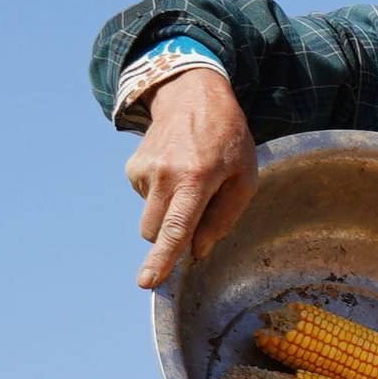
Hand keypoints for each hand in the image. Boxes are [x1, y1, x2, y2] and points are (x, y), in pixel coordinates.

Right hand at [127, 65, 257, 289]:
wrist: (192, 96)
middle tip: (196, 212)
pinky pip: (147, 201)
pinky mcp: (132, 168)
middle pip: (156, 231)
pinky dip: (163, 196)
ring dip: (170, 214)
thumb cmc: (228, 141)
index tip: (147, 281)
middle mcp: (164, 175)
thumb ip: (224, 218)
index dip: (163, 258)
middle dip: (170, 239)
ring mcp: (144, 170)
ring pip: (151, 219)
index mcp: (196, 179)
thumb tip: (197, 251)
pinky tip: (177, 171)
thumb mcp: (244, 177)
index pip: (176, 227)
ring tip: (191, 182)